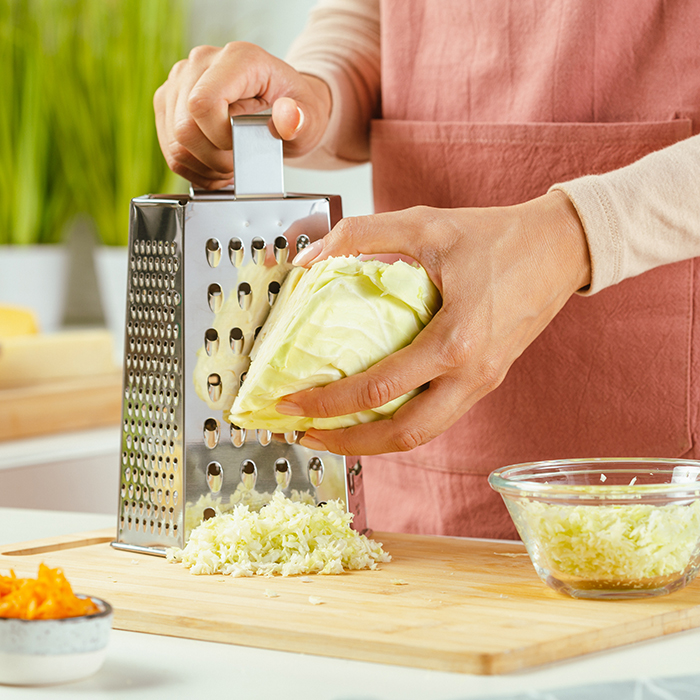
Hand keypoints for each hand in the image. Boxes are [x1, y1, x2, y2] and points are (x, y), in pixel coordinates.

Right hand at [154, 42, 331, 187]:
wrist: (284, 106)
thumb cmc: (294, 108)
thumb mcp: (309, 117)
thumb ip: (301, 120)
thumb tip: (289, 117)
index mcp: (237, 60)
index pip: (203, 103)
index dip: (220, 137)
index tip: (242, 146)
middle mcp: (201, 63)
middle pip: (184, 128)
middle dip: (214, 159)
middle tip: (239, 162)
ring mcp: (180, 82)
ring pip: (175, 142)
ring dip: (204, 166)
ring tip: (229, 164)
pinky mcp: (168, 103)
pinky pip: (169, 149)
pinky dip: (194, 168)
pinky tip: (214, 166)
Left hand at [277, 190, 590, 455]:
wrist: (563, 247)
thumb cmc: (499, 235)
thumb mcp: (425, 223)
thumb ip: (361, 233)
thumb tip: (306, 259)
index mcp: (456, 341)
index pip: (378, 391)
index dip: (327, 403)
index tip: (290, 402)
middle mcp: (472, 375)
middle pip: (402, 436)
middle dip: (348, 444)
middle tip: (306, 433)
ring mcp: (483, 384)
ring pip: (423, 435)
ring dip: (375, 442)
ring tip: (335, 431)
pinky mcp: (487, 380)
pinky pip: (439, 416)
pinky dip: (401, 422)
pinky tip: (375, 409)